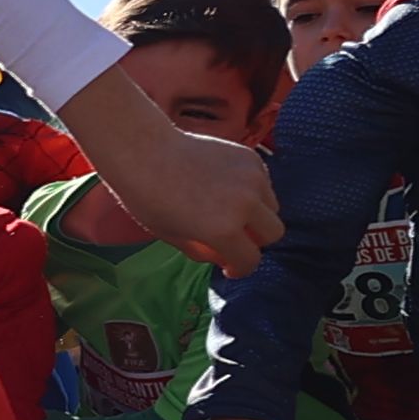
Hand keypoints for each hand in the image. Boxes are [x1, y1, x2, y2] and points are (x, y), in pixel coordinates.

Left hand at [59, 73, 282, 271]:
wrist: (144, 151)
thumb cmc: (149, 197)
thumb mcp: (173, 236)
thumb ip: (203, 252)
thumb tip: (224, 258)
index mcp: (224, 230)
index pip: (250, 260)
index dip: (240, 268)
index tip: (229, 266)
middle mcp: (245, 204)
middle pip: (274, 233)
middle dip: (256, 241)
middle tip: (235, 238)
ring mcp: (252, 177)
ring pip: (272, 206)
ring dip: (257, 214)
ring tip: (230, 210)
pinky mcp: (251, 157)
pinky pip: (264, 182)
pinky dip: (253, 190)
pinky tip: (226, 186)